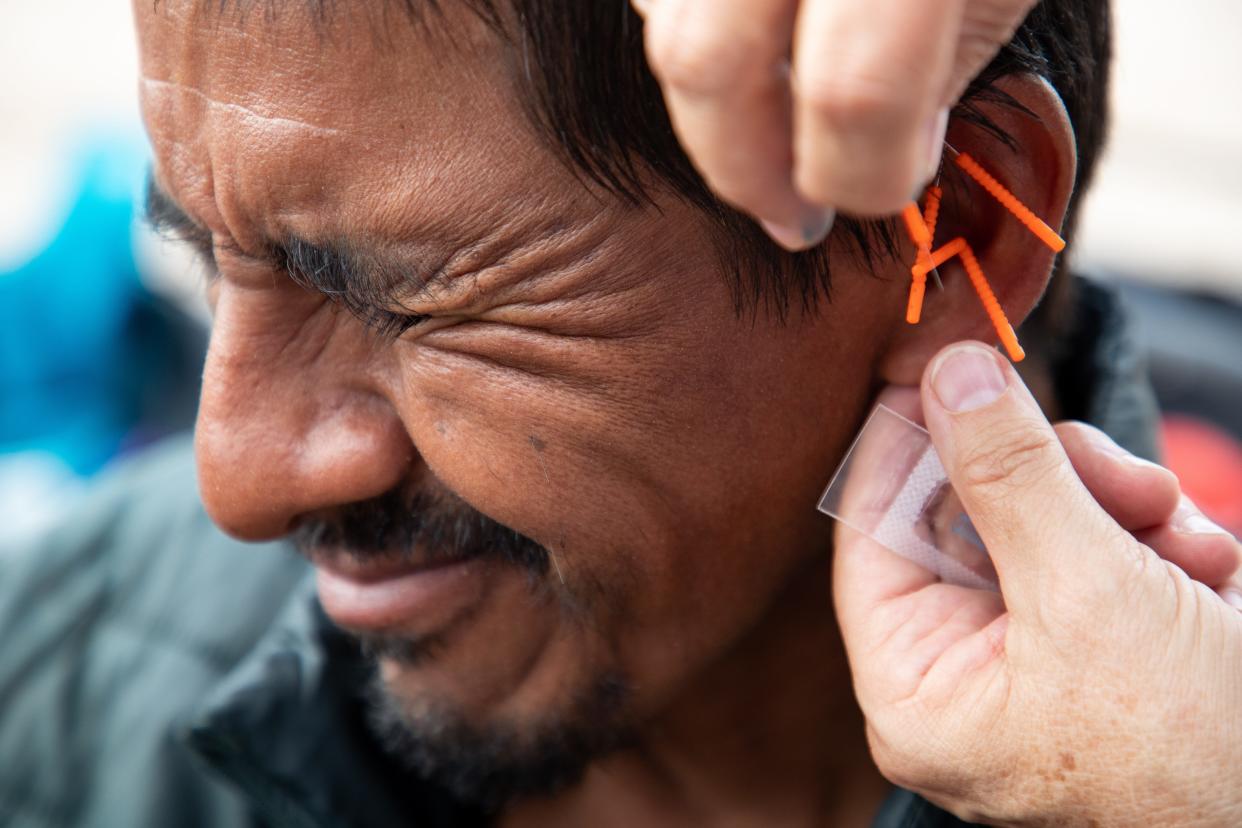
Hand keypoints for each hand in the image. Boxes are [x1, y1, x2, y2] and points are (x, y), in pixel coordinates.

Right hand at [633, 0, 1037, 248]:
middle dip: (745, 167)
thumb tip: (873, 163)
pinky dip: (693, 24)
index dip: (862, 174)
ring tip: (769, 118)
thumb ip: (941, 66)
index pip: (854, 88)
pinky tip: (752, 38)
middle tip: (789, 213)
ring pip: (663, 18)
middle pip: (708, 57)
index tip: (872, 200)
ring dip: (711, 96)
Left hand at [833, 342, 1241, 824]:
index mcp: (916, 689)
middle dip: (1051, 480)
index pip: (871, 533)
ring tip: (1182, 541)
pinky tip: (1205, 570)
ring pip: (1040, 521)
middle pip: (965, 516)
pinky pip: (1097, 554)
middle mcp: (958, 677)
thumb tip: (947, 375)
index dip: (905, 446)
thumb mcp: (1088, 593)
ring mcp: (1028, 662)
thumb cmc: (1191, 749)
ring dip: (1119, 508)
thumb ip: (1009, 475)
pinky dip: (1155, 543)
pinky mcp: (1097, 648)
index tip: (940, 369)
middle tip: (1120, 480)